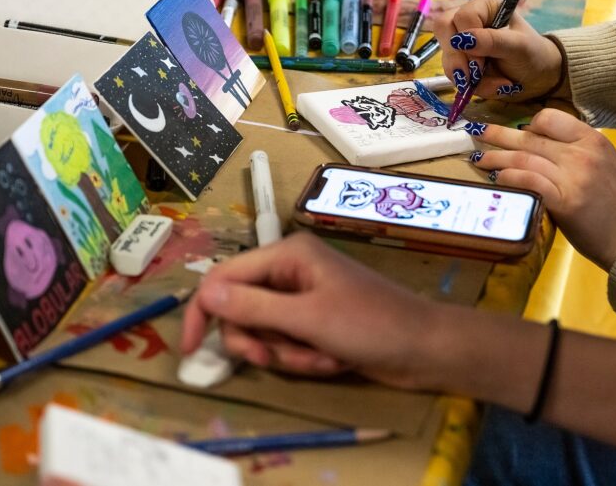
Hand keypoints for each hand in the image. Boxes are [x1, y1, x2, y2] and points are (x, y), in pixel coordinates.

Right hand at [180, 232, 439, 387]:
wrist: (423, 349)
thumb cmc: (370, 325)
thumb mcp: (307, 318)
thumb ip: (254, 306)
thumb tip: (204, 292)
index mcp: (288, 254)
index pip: (224, 276)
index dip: (203, 311)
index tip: (191, 349)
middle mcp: (292, 270)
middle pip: (242, 308)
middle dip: (260, 340)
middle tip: (277, 357)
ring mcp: (304, 297)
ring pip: (265, 332)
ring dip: (289, 354)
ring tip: (322, 357)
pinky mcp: (316, 321)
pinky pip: (289, 343)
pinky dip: (305, 358)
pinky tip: (333, 360)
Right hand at [432, 0, 569, 101]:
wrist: (537, 76)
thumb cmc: (532, 54)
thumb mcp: (518, 46)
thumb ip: (492, 41)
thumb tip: (463, 40)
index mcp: (484, 5)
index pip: (462, 17)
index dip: (468, 41)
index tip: (482, 62)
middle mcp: (468, 18)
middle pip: (444, 30)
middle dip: (458, 59)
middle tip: (475, 76)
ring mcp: (461, 41)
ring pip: (446, 56)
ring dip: (467, 77)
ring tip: (495, 84)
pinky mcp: (460, 60)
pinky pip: (452, 73)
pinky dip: (470, 86)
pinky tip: (490, 86)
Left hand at [466, 109, 615, 269]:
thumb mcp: (604, 166)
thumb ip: (575, 154)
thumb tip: (540, 149)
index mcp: (594, 141)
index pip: (551, 118)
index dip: (528, 123)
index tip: (517, 131)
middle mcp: (583, 154)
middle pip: (531, 137)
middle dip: (500, 135)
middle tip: (479, 132)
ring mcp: (574, 177)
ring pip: (524, 157)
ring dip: (497, 157)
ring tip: (479, 158)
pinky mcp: (565, 201)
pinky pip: (528, 181)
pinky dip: (509, 177)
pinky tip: (497, 179)